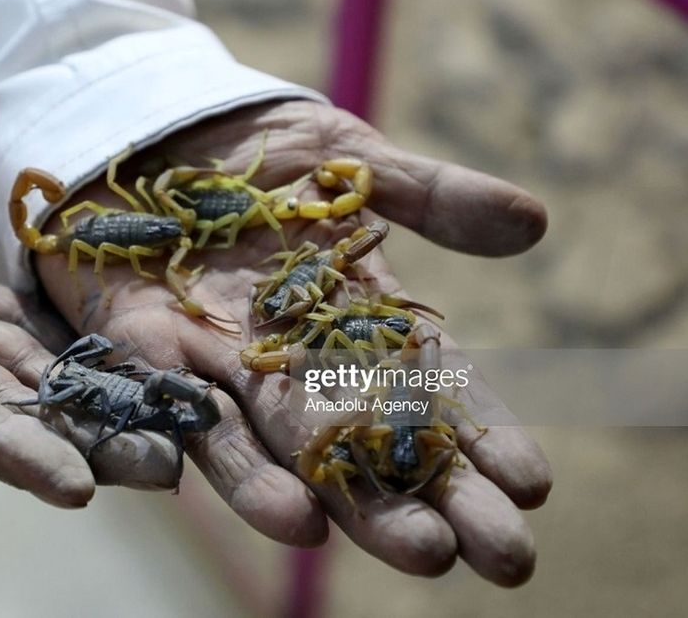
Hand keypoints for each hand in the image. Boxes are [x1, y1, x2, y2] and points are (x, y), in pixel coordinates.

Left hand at [35, 100, 551, 584]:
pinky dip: (241, 471)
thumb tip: (536, 223)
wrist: (151, 127)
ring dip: (355, 504)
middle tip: (509, 560)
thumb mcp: (352, 159)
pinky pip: (195, 421)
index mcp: (354, 314)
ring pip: (295, 448)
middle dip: (439, 498)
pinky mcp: (153, 354)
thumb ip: (432, 195)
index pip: (428, 385)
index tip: (535, 483)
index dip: (481, 431)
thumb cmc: (258, 149)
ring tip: (421, 554)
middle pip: (373, 438)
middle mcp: (297, 357)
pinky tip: (291, 520)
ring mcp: (227, 363)